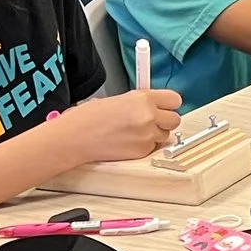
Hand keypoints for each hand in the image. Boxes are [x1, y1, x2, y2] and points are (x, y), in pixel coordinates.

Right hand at [57, 88, 180, 164]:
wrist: (74, 138)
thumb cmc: (88, 117)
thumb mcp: (117, 99)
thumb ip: (140, 102)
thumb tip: (153, 105)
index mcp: (143, 98)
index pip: (175, 99)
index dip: (168, 104)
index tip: (164, 107)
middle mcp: (149, 116)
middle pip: (175, 119)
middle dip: (164, 121)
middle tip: (151, 121)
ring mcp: (147, 136)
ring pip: (164, 135)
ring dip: (154, 134)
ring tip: (133, 132)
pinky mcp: (142, 152)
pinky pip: (152, 148)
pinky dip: (143, 146)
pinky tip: (127, 142)